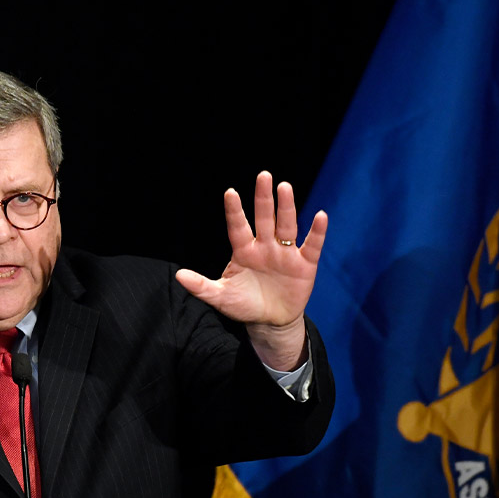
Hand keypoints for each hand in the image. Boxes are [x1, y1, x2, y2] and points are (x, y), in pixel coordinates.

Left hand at [176, 171, 327, 370]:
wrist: (271, 322)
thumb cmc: (244, 305)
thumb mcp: (221, 297)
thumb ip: (201, 286)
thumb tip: (178, 275)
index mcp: (243, 251)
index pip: (238, 227)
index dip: (235, 211)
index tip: (230, 192)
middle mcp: (265, 247)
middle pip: (264, 218)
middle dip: (263, 198)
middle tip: (264, 176)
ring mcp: (285, 254)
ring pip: (286, 226)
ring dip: (286, 207)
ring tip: (284, 187)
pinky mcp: (305, 265)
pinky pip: (312, 245)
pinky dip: (317, 232)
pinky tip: (320, 216)